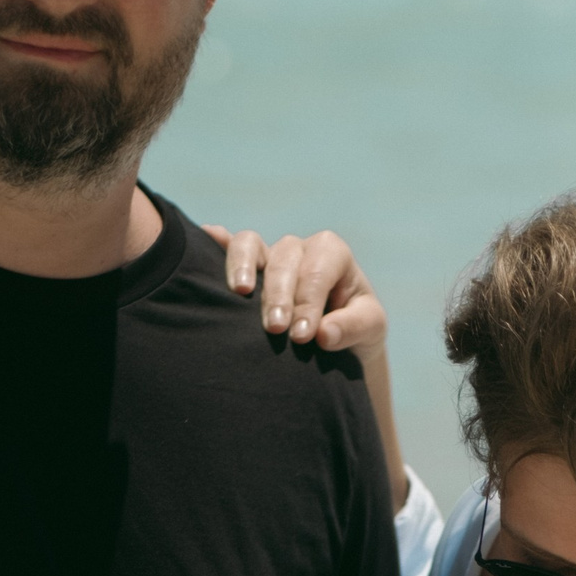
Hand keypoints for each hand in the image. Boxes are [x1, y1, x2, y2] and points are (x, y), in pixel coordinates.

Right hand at [202, 224, 386, 358]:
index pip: (317, 271)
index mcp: (331, 253)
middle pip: (283, 260)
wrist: (337, 339)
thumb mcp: (370, 329)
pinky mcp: (246, 268)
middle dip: (278, 295)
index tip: (302, 336)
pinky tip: (206, 237)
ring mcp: (269, 255)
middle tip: (276, 329)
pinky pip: (228, 247)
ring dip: (243, 266)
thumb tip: (323, 334)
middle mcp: (299, 249)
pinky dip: (216, 242)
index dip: (308, 302)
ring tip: (240, 292)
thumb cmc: (356, 329)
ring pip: (251, 245)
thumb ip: (353, 328)